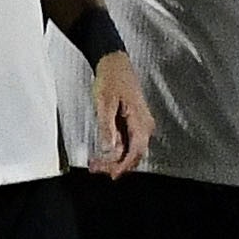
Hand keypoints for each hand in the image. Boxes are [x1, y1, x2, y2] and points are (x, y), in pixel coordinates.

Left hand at [92, 53, 151, 176]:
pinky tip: (101, 153)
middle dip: (116, 165)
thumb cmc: (111, 79)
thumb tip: (108, 149)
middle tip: (96, 168)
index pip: (136, 151)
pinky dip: (113, 150)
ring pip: (129, 150)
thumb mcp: (105, 103)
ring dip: (113, 159)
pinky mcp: (131, 123)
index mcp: (141, 121)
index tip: (111, 174)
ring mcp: (138, 125)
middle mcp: (144, 125)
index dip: (124, 166)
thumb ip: (107, 127)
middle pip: (134, 154)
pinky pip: (126, 143)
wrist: (114, 63)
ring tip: (94, 163)